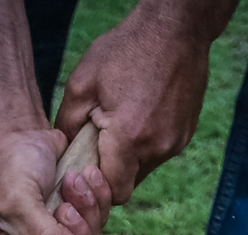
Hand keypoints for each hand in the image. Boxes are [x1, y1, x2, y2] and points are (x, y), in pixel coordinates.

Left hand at [54, 1, 225, 205]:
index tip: (84, 170)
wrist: (175, 28)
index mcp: (129, 138)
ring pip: (145, 170)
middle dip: (111, 175)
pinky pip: (160, 153)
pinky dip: (146, 145)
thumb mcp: (82, 82)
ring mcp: (176, 142)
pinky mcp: (186, 134)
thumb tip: (62, 152)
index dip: (96, 187)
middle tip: (96, 149)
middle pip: (129, 185)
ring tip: (117, 128)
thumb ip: (67, 124)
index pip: (113, 192)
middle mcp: (158, 147)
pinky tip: (137, 118)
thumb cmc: (125, 50)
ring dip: (129, 160)